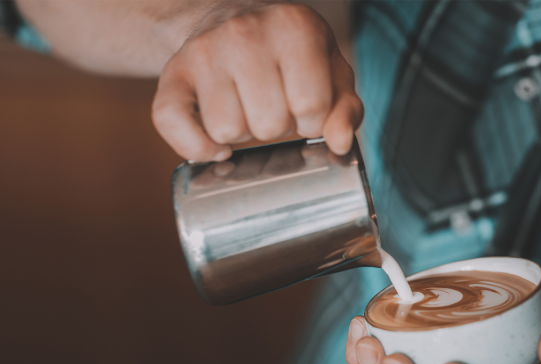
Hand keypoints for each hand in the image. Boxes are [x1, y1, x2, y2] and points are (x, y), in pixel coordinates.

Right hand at [152, 2, 362, 161]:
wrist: (228, 17)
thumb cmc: (290, 54)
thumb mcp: (332, 71)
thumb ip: (345, 108)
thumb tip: (341, 143)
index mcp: (296, 27)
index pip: (311, 106)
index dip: (313, 120)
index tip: (305, 106)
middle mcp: (246, 32)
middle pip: (269, 125)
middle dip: (277, 127)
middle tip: (273, 104)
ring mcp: (205, 51)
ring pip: (227, 131)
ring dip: (241, 134)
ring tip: (246, 107)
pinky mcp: (172, 72)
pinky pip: (172, 124)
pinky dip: (195, 146)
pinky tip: (215, 143)